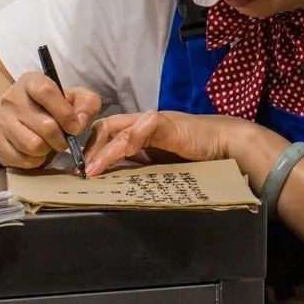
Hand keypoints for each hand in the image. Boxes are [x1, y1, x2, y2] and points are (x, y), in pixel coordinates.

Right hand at [0, 72, 100, 169]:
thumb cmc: (53, 108)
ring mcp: (1, 120)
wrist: (21, 120)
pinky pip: (23, 159)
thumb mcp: (74, 98)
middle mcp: (11, 98)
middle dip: (61, 138)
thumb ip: (87, 104)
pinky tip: (37, 152)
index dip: (65, 112)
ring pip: (33, 145)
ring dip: (48, 150)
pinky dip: (35, 160)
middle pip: (45, 125)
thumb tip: (80, 122)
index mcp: (31, 82)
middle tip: (64, 140)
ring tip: (49, 144)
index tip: (76, 127)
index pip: (45, 91)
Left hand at [84, 109, 241, 176]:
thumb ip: (140, 166)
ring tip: (91, 170)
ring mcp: (152, 121)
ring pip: (117, 130)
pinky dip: (127, 142)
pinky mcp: (165, 122)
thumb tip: (116, 182)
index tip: (79, 171)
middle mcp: (141, 123)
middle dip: (90, 149)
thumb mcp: (160, 163)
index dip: (91, 150)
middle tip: (80, 171)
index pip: (106, 134)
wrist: (224, 144)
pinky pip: (141, 129)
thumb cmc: (195, 155)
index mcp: (138, 131)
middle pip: (105, 128)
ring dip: (102, 151)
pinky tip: (118, 155)